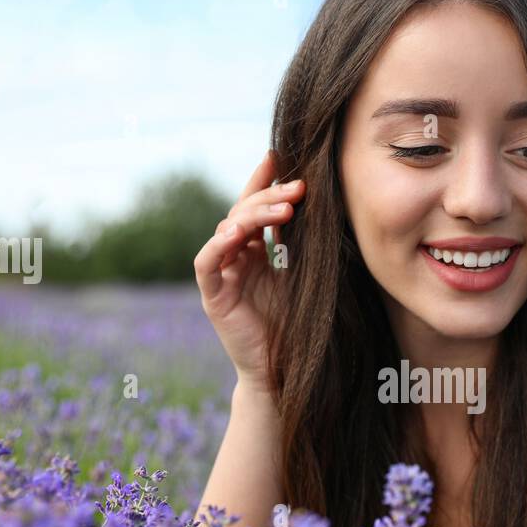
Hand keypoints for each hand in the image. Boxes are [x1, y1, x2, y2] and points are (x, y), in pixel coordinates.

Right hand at [193, 149, 305, 392]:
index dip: (264, 180)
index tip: (282, 156)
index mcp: (254, 250)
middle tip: (298, 185)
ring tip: (284, 206)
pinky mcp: (212, 296)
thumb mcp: (303, 276)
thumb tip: (320, 202)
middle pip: (243, 213)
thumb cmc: (296, 325)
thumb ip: (300, 243)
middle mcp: (234, 257)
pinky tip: (236, 232)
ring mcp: (221, 274)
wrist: (284, 370)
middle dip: (269, 195)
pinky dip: (218, 245)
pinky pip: (207, 263)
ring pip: (227, 230)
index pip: (255, 207)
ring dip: (253, 215)